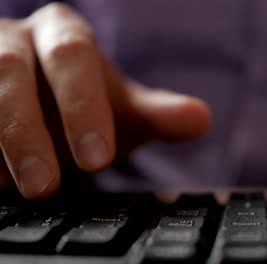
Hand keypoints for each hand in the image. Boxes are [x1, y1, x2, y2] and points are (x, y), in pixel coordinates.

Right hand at [0, 3, 211, 199]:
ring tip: (13, 189)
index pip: (73, 57)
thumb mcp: (123, 112)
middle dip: (26, 131)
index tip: (96, 158)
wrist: (45, 106)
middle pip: (12, 70)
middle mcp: (19, 40)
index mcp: (66, 35)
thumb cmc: (87, 104)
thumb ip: (158, 115)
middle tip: (46, 186)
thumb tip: (201, 119)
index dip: (82, 105)